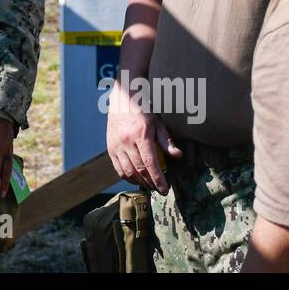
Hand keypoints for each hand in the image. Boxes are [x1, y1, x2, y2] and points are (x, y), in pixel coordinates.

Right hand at [106, 76, 181, 194]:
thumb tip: (178, 155)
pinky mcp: (110, 147)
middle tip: (159, 190)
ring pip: (127, 171)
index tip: (165, 190)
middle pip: (139, 170)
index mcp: (141, 135)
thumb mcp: (158, 123)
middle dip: (150, 183)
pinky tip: (135, 179)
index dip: (158, 179)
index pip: (150, 163)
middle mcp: (127, 141)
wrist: (122, 99)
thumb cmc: (143, 111)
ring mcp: (116, 145)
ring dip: (139, 182)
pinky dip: (127, 177)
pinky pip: (118, 168)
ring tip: (148, 185)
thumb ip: (166, 141)